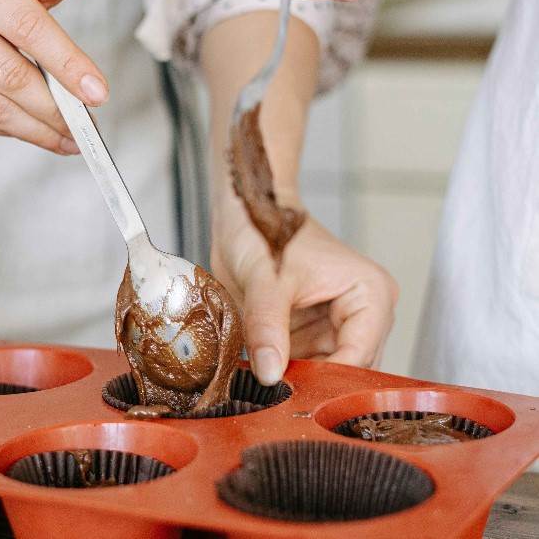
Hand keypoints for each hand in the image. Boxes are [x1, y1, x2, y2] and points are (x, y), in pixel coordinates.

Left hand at [210, 186, 397, 385]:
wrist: (244, 215)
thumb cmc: (265, 229)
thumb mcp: (264, 278)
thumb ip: (267, 326)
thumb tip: (270, 374)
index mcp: (370, 294)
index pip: (360, 355)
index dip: (328, 379)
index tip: (295, 397)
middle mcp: (362, 314)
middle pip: (348, 370)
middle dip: (314, 385)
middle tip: (277, 398)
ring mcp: (336, 327)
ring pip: (326, 374)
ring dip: (298, 383)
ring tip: (267, 389)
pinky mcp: (311, 334)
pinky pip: (304, 367)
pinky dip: (284, 375)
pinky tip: (263, 377)